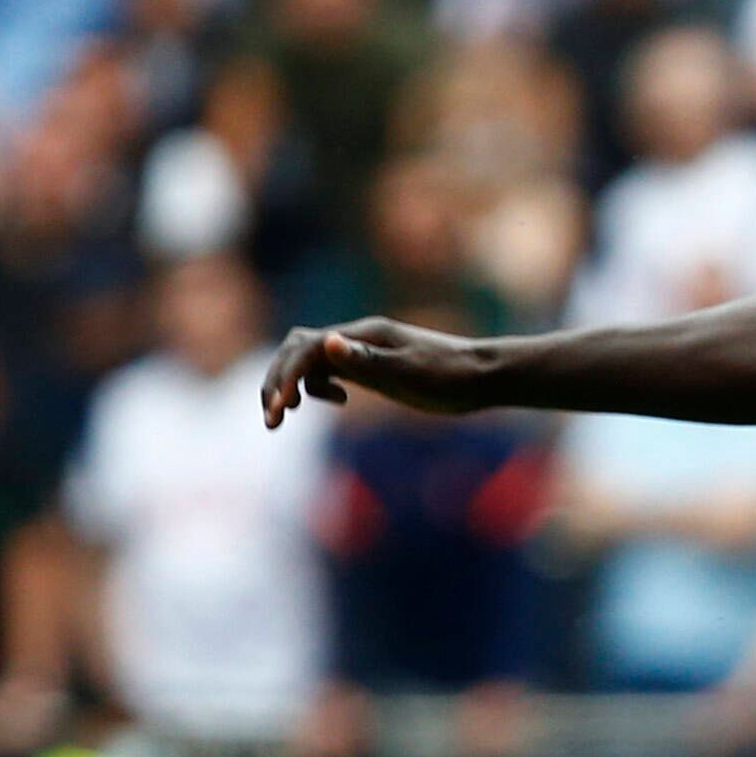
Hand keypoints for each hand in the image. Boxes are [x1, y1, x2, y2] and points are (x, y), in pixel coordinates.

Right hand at [261, 318, 495, 426]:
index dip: (284, 379)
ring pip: (311, 358)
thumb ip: (367, 360)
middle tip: (271, 420)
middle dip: (277, 381)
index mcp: (363, 336)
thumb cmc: (451, 377)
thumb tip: (328, 342)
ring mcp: (365, 350)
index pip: (305, 350)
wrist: (484, 376)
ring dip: (291, 384)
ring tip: (283, 416)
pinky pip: (331, 367)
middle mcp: (358, 338)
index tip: (278, 414)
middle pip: (297, 349)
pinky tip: (337, 401)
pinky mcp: (373, 365)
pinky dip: (318, 384)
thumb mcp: (409, 373)